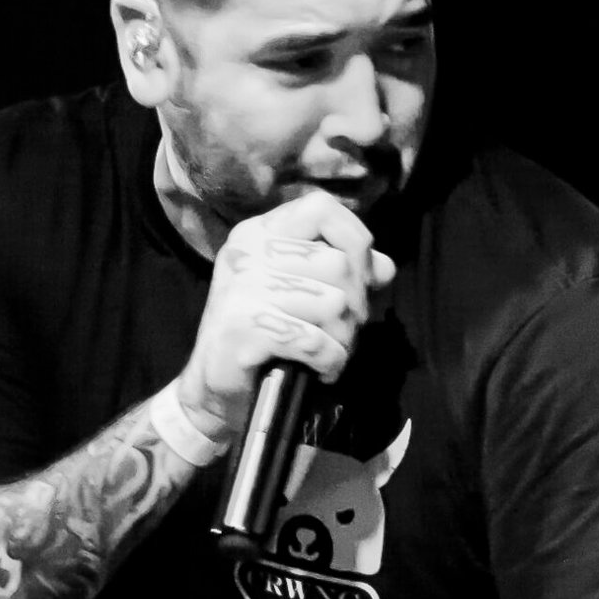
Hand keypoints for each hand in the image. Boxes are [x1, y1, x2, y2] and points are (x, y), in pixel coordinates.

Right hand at [176, 192, 395, 441]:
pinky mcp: (243, 329)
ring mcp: (242, 289)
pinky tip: (321, 370)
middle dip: (357, 306)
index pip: (321, 209)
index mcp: (260, 233)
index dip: (355, 240)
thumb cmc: (262, 337)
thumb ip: (343, 273)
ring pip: (333, 304)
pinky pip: (315, 340)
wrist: (213, 390)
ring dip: (344, 338)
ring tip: (329, 352)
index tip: (359, 277)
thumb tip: (384, 267)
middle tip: (342, 331)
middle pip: (339, 264)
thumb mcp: (301, 293)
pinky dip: (330, 361)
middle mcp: (248, 252)